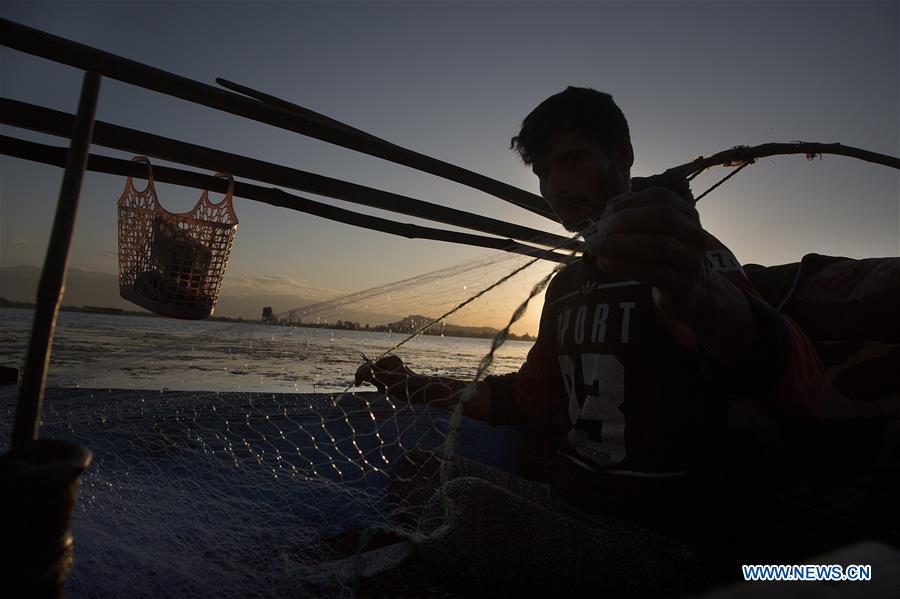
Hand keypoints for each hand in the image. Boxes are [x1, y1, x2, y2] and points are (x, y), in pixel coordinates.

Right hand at [354, 354, 417, 395]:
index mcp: (388, 360)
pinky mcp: (394, 383)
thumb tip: (358, 374)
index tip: (357, 383)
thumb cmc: (403, 383)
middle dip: (373, 381)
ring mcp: (392, 374)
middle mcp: (390, 365)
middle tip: (381, 386)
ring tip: (388, 390)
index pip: (369, 365)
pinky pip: (382, 386)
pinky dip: (383, 390)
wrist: (419, 392)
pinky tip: (390, 392)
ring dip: (379, 386)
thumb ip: (370, 375)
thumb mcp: (384, 378)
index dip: (361, 374)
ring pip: (377, 381)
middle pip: (372, 373)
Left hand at [590, 186, 710, 318]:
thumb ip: (634, 216)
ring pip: (659, 246)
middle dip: (625, 221)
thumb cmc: (665, 256)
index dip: (630, 202)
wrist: (692, 291)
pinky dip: (625, 266)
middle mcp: (694, 234)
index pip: (661, 196)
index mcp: (686, 214)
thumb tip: (609, 209)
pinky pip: (654, 272)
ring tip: (597, 248)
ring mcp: (691, 260)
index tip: (606, 213)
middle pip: (663, 217)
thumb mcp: (655, 232)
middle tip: (600, 231)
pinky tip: (605, 263)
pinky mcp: (683, 284)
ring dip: (621, 245)